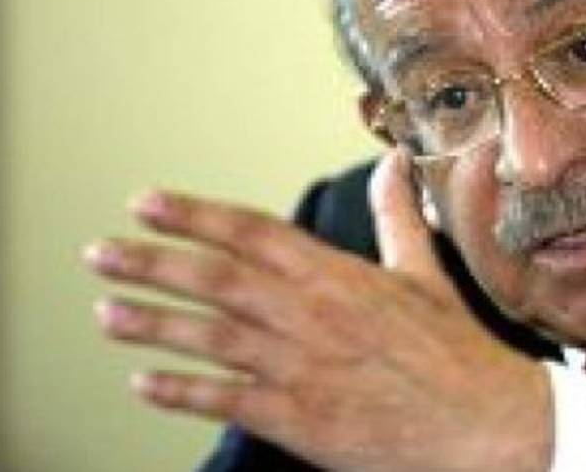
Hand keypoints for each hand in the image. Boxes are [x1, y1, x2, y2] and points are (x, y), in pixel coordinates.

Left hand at [85, 149, 551, 471]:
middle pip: (217, 280)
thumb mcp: (425, 274)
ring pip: (211, 339)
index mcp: (339, 275)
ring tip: (107, 312)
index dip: (194, 215)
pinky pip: (227, 401)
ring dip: (153, 324)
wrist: (484, 424)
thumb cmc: (454, 350)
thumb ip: (397, 216)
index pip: (252, 233)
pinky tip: (145, 383)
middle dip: (153, 263)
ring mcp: (302, 369)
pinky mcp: (300, 420)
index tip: (147, 203)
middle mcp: (312, 316)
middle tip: (101, 252)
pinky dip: (182, 392)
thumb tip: (393, 162)